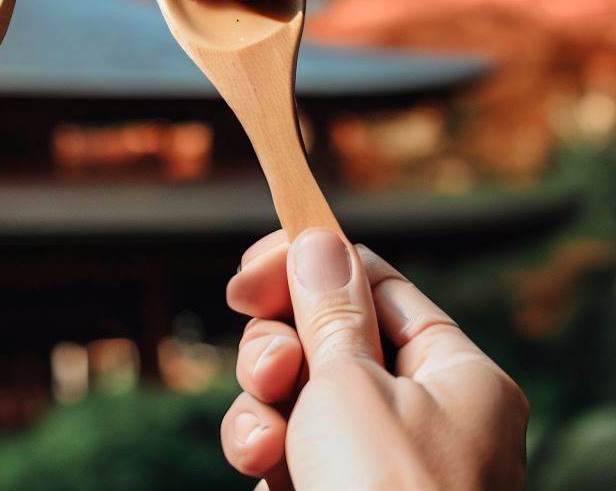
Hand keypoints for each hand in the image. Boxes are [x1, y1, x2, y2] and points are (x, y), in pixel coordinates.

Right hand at [221, 229, 527, 489]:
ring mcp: (374, 459)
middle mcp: (420, 412)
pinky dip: (264, 447)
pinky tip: (262, 466)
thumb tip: (318, 240)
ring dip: (264, 398)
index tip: (252, 265)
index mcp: (455, 374)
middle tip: (263, 356)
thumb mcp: (353, 386)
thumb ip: (327, 307)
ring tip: (266, 429)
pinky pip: (287, 443)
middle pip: (327, 333)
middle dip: (280, 339)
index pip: (374, 282)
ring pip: (297, 388)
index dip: (311, 264)